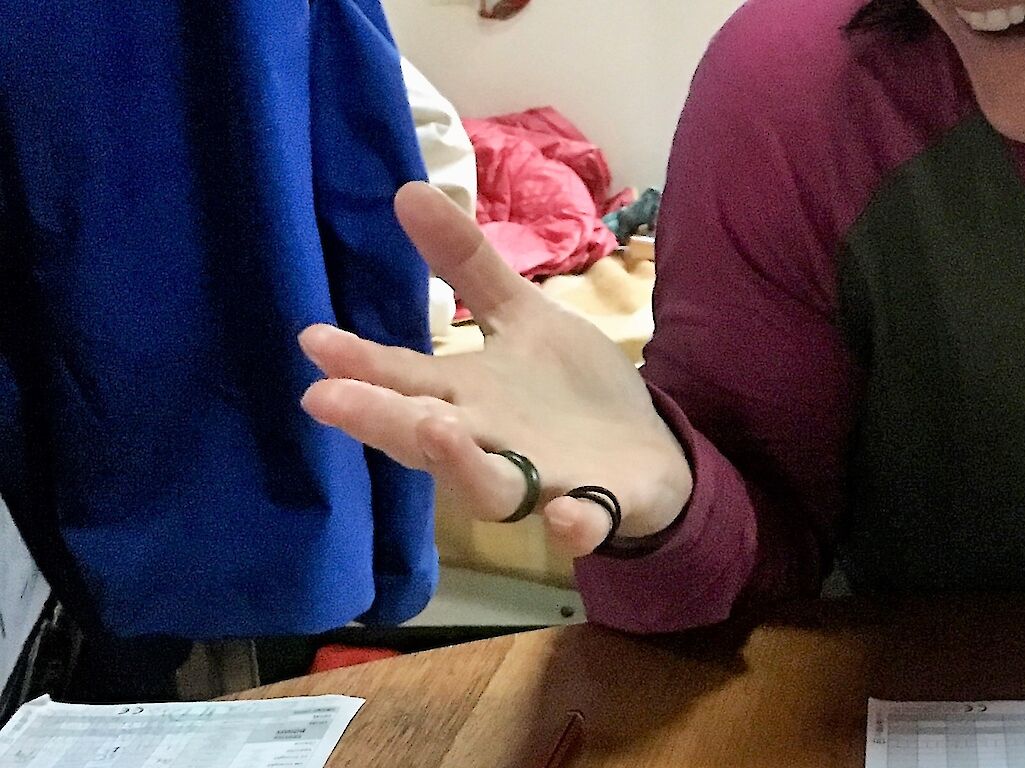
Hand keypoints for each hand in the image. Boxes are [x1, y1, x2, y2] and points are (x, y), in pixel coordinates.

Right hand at [299, 182, 690, 555]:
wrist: (645, 452)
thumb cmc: (566, 392)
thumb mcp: (521, 317)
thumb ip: (468, 265)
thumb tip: (406, 190)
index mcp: (467, 397)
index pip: (403, 380)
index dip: (359, 364)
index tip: (312, 341)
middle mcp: (492, 443)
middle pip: (427, 439)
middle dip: (382, 418)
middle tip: (327, 399)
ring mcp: (543, 481)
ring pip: (490, 487)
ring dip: (460, 464)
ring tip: (433, 428)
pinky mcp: (600, 507)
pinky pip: (583, 522)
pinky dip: (573, 523)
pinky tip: (565, 518)